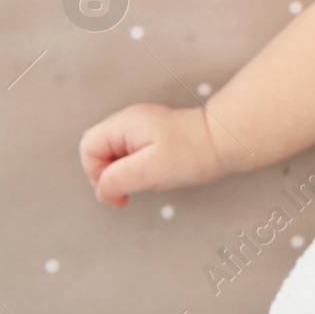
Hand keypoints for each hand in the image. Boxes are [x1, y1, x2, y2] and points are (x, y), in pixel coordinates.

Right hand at [79, 103, 227, 208]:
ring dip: (127, 176)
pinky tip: (157, 175)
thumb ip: (117, 179)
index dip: (96, 173)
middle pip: (100, 153)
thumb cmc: (192, 152)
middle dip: (111, 176)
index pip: (89, 148)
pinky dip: (139, 172)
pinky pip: (133, 159)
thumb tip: (103, 190)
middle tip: (133, 189)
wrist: (225, 142)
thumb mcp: (149, 170)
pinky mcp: (154, 140)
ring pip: (116, 158)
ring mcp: (142, 130)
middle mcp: (130, 123)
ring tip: (150, 179)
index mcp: (124, 124)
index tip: (119, 190)